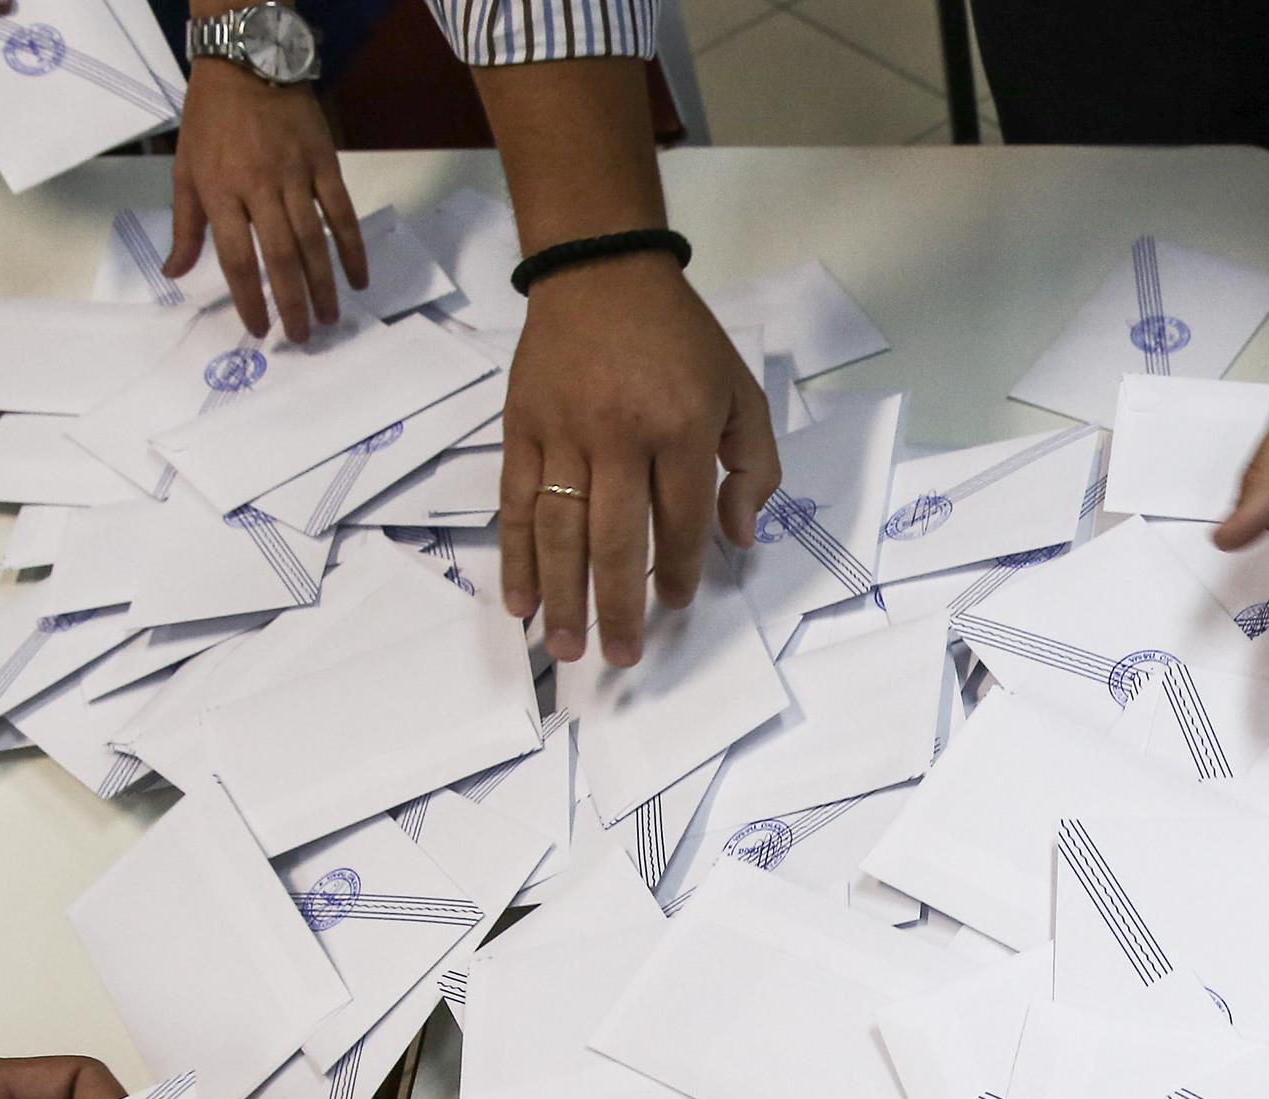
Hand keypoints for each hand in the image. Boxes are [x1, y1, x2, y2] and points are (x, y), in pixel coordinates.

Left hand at [161, 55, 364, 345]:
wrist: (246, 65)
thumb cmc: (209, 120)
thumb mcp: (184, 169)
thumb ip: (184, 225)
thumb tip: (174, 273)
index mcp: (219, 191)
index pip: (235, 258)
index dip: (248, 299)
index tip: (258, 329)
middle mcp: (257, 188)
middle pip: (278, 258)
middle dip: (292, 303)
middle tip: (302, 337)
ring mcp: (294, 176)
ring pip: (313, 242)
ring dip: (324, 286)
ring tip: (330, 318)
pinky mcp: (323, 164)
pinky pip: (341, 214)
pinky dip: (352, 249)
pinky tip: (358, 279)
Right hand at [499, 254, 774, 668]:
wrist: (600, 271)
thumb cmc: (680, 339)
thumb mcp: (740, 391)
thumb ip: (753, 466)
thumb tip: (739, 538)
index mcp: (680, 427)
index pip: (680, 519)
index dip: (681, 569)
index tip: (678, 603)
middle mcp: (619, 435)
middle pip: (617, 539)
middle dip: (619, 606)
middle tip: (622, 658)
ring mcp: (563, 433)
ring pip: (560, 530)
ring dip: (563, 597)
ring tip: (567, 649)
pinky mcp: (521, 428)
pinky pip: (514, 504)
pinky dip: (515, 558)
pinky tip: (521, 603)